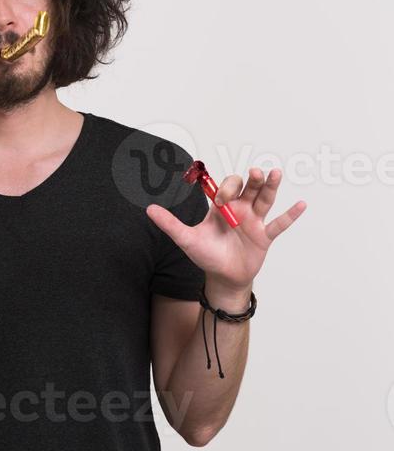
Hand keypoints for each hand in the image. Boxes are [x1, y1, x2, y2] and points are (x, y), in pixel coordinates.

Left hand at [146, 168, 306, 292]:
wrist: (222, 278)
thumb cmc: (206, 256)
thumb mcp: (186, 239)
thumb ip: (170, 224)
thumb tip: (149, 210)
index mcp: (222, 207)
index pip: (227, 187)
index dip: (226, 189)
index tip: (220, 201)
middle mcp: (240, 210)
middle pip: (249, 187)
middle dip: (251, 180)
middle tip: (253, 174)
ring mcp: (254, 222)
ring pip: (265, 199)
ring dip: (270, 186)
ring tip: (275, 172)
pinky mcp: (264, 236)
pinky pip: (279, 224)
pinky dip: (290, 215)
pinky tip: (301, 204)